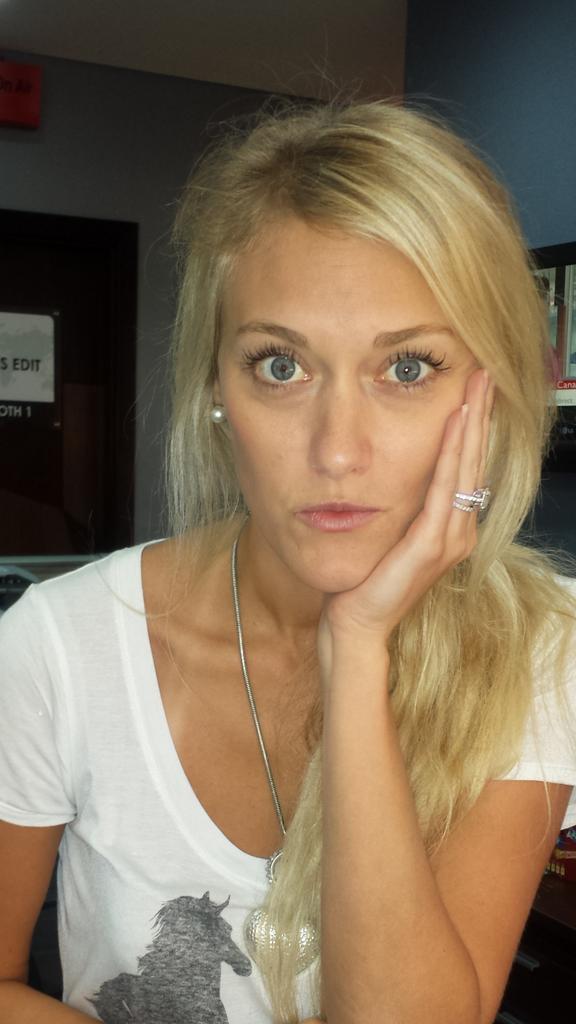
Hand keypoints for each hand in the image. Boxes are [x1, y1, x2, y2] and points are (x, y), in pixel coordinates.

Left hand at [317, 368, 493, 668]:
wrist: (355, 626)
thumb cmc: (364, 584)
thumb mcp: (387, 536)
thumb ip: (400, 507)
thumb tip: (391, 470)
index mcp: (451, 529)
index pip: (466, 468)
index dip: (473, 427)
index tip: (474, 390)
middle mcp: (458, 532)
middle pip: (474, 462)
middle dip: (479, 415)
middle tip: (483, 374)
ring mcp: (449, 540)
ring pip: (466, 468)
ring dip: (472, 424)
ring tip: (476, 387)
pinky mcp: (430, 545)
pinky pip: (443, 489)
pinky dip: (451, 453)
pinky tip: (455, 423)